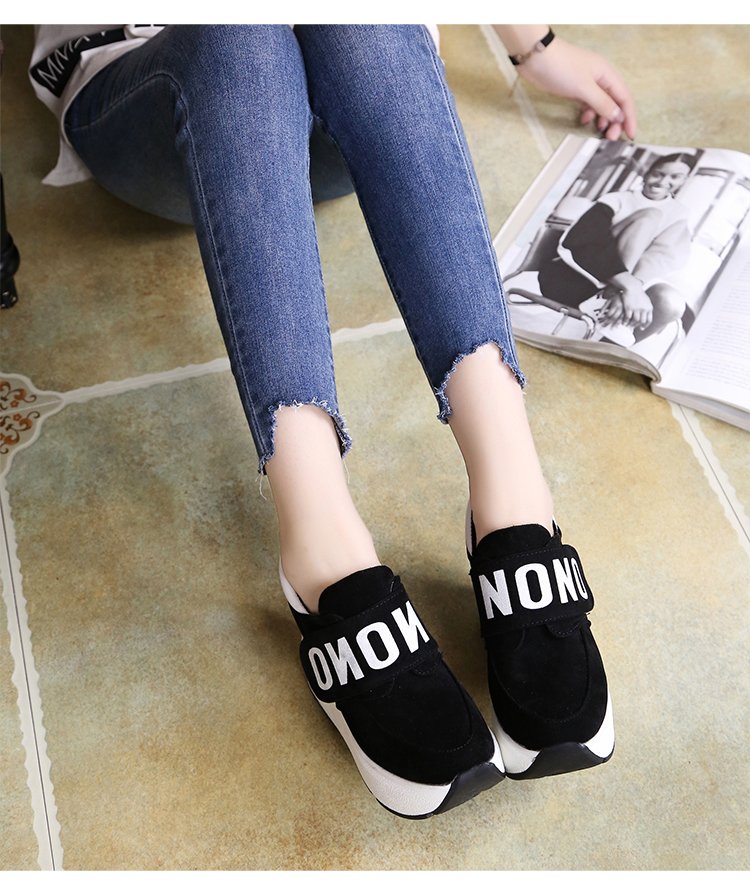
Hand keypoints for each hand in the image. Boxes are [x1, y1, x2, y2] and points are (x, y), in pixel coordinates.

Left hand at [496, 29, 636, 140]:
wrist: (536, 57)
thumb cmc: (561, 67)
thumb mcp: (584, 88)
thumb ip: (602, 103)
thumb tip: (618, 115)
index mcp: (608, 74)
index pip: (625, 98)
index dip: (629, 117)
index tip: (630, 134)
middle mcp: (601, 78)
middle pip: (614, 103)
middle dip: (615, 121)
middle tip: (611, 137)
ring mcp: (587, 83)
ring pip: (601, 105)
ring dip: (602, 119)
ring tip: (598, 131)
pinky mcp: (575, 88)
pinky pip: (588, 103)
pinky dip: (589, 113)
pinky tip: (584, 120)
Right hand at [599, 281, 652, 328]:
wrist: (632, 287)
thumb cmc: (639, 294)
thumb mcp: (646, 301)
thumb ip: (647, 308)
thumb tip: (647, 315)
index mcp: (649, 308)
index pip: (649, 320)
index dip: (645, 325)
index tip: (641, 328)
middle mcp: (644, 309)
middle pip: (642, 321)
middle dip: (637, 325)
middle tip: (633, 327)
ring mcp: (636, 309)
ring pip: (635, 321)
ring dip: (631, 324)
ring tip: (627, 325)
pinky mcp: (629, 308)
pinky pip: (628, 318)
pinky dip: (625, 321)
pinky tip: (623, 322)